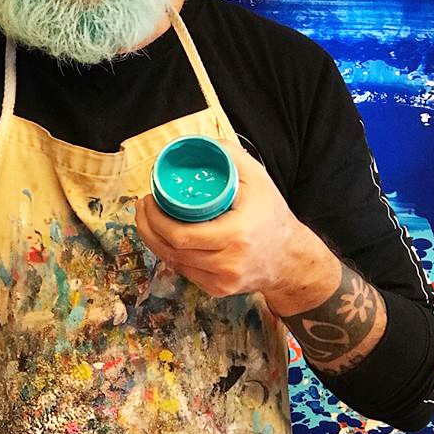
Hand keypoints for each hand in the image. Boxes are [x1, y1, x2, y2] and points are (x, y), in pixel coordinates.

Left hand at [135, 139, 338, 314]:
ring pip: (175, 263)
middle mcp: (228, 264)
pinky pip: (185, 272)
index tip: (148, 200)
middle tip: (143, 208)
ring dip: (156, 242)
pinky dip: (172, 254)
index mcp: (235, 236)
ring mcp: (222, 282)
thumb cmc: (273, 215)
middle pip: (172, 251)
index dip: (155, 220)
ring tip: (149, 220)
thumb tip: (201, 143)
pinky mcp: (218, 290)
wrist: (290, 258)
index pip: (180, 235)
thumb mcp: (258, 178)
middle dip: (148, 228)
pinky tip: (166, 238)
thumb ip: (230, 155)